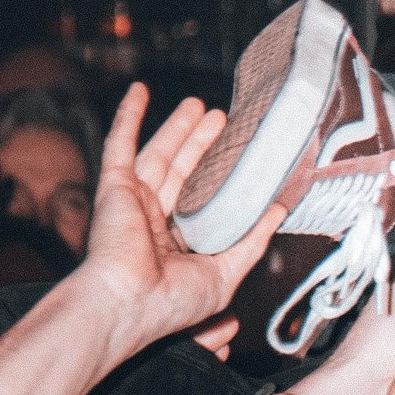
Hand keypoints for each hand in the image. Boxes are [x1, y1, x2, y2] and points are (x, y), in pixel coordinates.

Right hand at [73, 90, 288, 350]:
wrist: (126, 303)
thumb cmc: (170, 302)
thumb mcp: (226, 274)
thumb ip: (252, 241)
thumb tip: (279, 211)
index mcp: (176, 246)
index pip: (202, 203)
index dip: (220, 179)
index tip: (243, 157)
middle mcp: (153, 223)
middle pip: (183, 172)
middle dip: (203, 145)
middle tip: (223, 119)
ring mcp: (132, 202)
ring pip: (159, 154)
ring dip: (177, 128)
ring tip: (199, 105)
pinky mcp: (115, 187)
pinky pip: (120, 144)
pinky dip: (128, 116)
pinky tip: (139, 91)